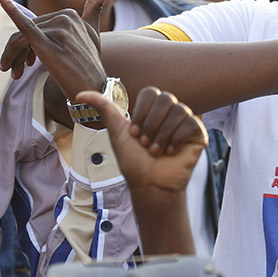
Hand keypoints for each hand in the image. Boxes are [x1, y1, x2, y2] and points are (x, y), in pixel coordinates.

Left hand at [0, 0, 113, 125]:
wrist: (92, 88)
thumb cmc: (89, 63)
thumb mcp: (94, 34)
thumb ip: (95, 9)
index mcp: (71, 14)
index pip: (37, 24)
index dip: (27, 44)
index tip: (28, 61)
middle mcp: (65, 18)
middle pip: (25, 31)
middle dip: (17, 52)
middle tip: (16, 72)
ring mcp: (58, 29)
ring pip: (20, 38)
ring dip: (12, 56)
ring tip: (15, 73)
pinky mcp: (47, 43)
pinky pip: (25, 26)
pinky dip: (11, 10)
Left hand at [77, 86, 207, 193]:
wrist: (149, 184)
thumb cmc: (134, 161)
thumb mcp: (116, 132)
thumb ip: (103, 108)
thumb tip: (79, 92)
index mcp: (153, 109)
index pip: (151, 92)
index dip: (141, 113)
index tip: (134, 132)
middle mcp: (170, 112)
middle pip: (166, 99)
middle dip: (151, 124)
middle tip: (145, 143)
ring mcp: (185, 122)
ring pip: (179, 110)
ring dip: (162, 134)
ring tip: (155, 150)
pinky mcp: (198, 133)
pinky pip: (190, 123)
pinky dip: (176, 139)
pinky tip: (170, 151)